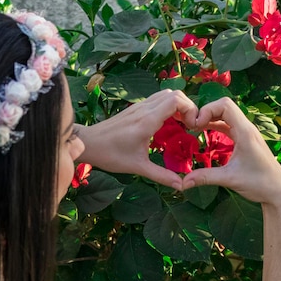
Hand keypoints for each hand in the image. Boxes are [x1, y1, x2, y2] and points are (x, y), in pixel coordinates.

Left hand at [76, 90, 197, 189]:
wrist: (88, 143)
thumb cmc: (111, 155)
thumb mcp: (138, 167)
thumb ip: (161, 175)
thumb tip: (181, 186)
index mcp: (147, 120)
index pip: (176, 100)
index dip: (190, 109)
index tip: (192, 126)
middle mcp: (144, 109)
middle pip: (174, 94)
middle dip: (188, 107)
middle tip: (189, 126)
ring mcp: (139, 106)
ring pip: (166, 94)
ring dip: (178, 106)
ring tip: (181, 124)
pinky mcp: (134, 108)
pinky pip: (157, 100)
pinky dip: (168, 107)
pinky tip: (166, 125)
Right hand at [183, 97, 280, 204]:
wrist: (278, 192)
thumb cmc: (259, 184)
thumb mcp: (229, 179)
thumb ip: (205, 177)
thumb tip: (183, 182)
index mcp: (245, 132)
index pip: (225, 105)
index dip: (207, 110)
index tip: (195, 125)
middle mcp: (247, 128)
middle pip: (224, 106)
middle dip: (206, 112)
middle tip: (192, 126)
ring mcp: (247, 133)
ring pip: (226, 115)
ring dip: (210, 118)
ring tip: (195, 128)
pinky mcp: (246, 140)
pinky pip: (229, 125)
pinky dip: (216, 125)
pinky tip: (205, 133)